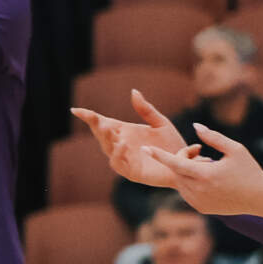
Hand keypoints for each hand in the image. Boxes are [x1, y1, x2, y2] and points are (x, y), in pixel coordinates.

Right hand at [72, 90, 190, 186]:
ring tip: (107, 128)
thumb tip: (133, 91)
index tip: (75, 110)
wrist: (187, 164)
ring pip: (108, 149)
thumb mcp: (160, 123)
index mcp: (123, 132)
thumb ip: (145, 109)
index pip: (102, 123)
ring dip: (106, 139)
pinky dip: (118, 154)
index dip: (89, 117)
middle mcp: (120, 146)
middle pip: (102, 135)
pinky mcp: (131, 172)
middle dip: (97, 126)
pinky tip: (122, 144)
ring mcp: (124, 159)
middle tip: (95, 117)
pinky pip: (120, 164)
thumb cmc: (173, 145)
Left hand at [144, 123, 262, 221]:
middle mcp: (197, 190)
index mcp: (204, 174)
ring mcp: (197, 201)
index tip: (144, 148)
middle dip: (183, 158)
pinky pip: (187, 192)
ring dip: (187, 171)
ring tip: (208, 166)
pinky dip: (192, 183)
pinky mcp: (199, 208)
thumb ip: (213, 137)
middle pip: (177, 169)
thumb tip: (195, 125)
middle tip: (199, 151)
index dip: (159, 155)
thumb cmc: (249, 171)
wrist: (260, 198)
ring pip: (180, 181)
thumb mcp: (236, 150)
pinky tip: (210, 180)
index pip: (175, 163)